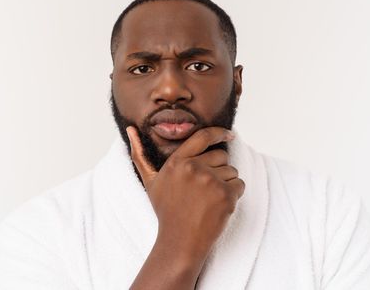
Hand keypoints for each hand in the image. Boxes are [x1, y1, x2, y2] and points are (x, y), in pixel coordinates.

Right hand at [126, 126, 245, 263]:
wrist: (180, 240)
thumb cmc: (166, 211)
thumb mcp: (150, 181)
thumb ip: (139, 154)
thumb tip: (130, 129)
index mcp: (177, 161)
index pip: (203, 137)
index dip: (219, 133)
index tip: (229, 135)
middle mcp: (193, 167)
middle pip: (221, 156)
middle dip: (219, 169)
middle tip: (206, 187)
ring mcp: (210, 181)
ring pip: (232, 171)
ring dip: (226, 183)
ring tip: (209, 199)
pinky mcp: (225, 194)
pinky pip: (239, 184)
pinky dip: (234, 194)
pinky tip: (218, 205)